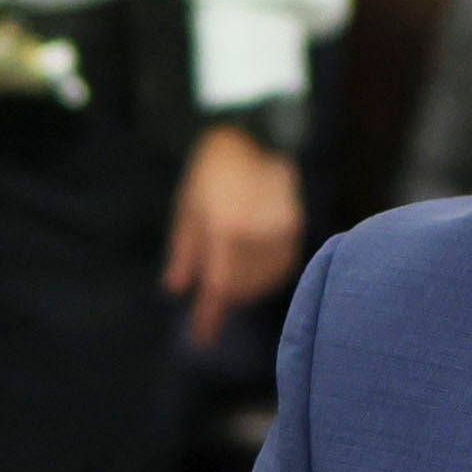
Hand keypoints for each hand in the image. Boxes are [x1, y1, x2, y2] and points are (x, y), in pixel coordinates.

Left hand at [166, 123, 304, 346]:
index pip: (219, 286)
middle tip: (211, 304)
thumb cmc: (212, 172)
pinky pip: (281, 265)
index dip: (210, 315)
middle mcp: (255, 232)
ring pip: (263, 279)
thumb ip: (184, 251)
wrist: (254, 135)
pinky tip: (253, 271)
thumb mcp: (188, 208)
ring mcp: (279, 229)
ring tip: (230, 285)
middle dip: (225, 299)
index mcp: (224, 228)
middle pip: (241, 286)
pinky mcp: (295, 225)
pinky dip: (265, 275)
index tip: (202, 336)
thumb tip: (176, 288)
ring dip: (245, 289)